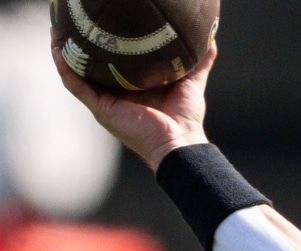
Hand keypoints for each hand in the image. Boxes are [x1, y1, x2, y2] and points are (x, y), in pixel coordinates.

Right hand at [51, 36, 215, 170]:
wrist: (180, 142)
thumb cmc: (186, 118)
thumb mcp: (192, 83)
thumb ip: (200, 63)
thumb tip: (211, 41)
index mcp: (133, 89)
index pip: (114, 65)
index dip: (106, 48)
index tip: (103, 28)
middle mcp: (116, 95)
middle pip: (92, 67)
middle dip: (80, 47)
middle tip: (74, 25)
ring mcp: (105, 102)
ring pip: (77, 73)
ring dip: (65, 53)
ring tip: (57, 33)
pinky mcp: (101, 108)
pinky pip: (76, 85)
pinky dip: (65, 68)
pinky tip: (58, 50)